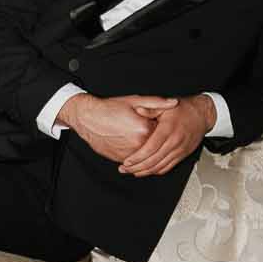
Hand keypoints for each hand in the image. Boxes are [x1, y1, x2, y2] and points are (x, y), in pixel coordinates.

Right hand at [58, 92, 174, 163]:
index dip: (159, 123)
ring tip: (133, 132)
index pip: (163, 130)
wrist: (88, 119)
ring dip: (145, 145)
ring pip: (146, 153)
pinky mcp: (121, 160)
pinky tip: (129, 141)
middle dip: (153, 135)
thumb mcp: (135, 101)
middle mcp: (138, 145)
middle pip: (156, 143)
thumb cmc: (110, 108)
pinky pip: (135, 159)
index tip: (153, 118)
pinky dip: (136, 152)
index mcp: (144, 130)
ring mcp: (129, 154)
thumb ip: (157, 103)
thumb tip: (174, 103)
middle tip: (140, 125)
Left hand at [118, 94, 216, 176]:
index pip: (150, 148)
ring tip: (132, 172)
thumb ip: (151, 109)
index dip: (137, 158)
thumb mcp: (166, 106)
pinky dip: (156, 171)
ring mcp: (179, 150)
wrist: (202, 114)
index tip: (127, 161)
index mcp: (168, 130)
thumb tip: (138, 111)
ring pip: (160, 167)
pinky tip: (147, 171)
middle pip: (153, 161)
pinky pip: (168, 167)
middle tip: (124, 169)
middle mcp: (174, 142)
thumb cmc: (184, 109)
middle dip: (137, 167)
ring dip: (145, 172)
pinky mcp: (182, 155)